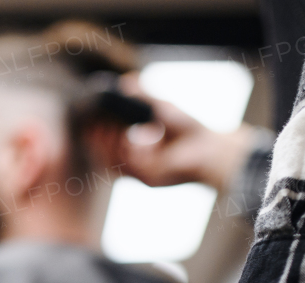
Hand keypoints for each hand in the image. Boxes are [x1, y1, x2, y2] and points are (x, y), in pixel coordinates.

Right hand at [105, 75, 259, 193]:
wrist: (212, 148)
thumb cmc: (190, 132)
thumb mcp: (161, 108)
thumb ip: (142, 97)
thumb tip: (124, 81)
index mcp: (138, 156)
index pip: (109, 149)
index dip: (97, 136)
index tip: (92, 120)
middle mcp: (137, 168)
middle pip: (106, 158)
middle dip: (98, 141)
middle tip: (96, 124)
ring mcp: (142, 176)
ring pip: (113, 164)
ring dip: (107, 146)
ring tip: (109, 127)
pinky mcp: (150, 180)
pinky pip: (129, 166)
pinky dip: (125, 151)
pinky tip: (127, 137)